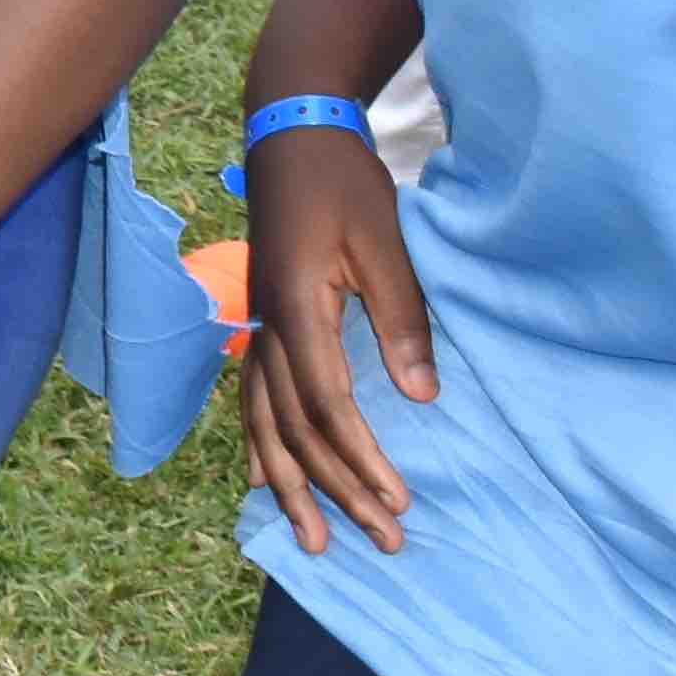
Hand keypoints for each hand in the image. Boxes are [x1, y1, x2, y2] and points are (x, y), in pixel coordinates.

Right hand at [238, 125, 436, 556]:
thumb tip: (422, 398)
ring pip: (263, 424)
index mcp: (297, 311)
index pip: (326, 406)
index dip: (360, 460)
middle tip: (383, 539)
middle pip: (293, 430)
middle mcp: (267, 330)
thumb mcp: (386, 244)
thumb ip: (402, 320)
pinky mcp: (262, 323)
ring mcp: (258, 328)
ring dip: (292, 485)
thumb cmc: (344, 184)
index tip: (399, 500)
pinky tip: (268, 480)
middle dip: (336, 491)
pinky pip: (252, 401)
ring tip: (314, 542)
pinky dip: (262, 446)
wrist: (291, 133)